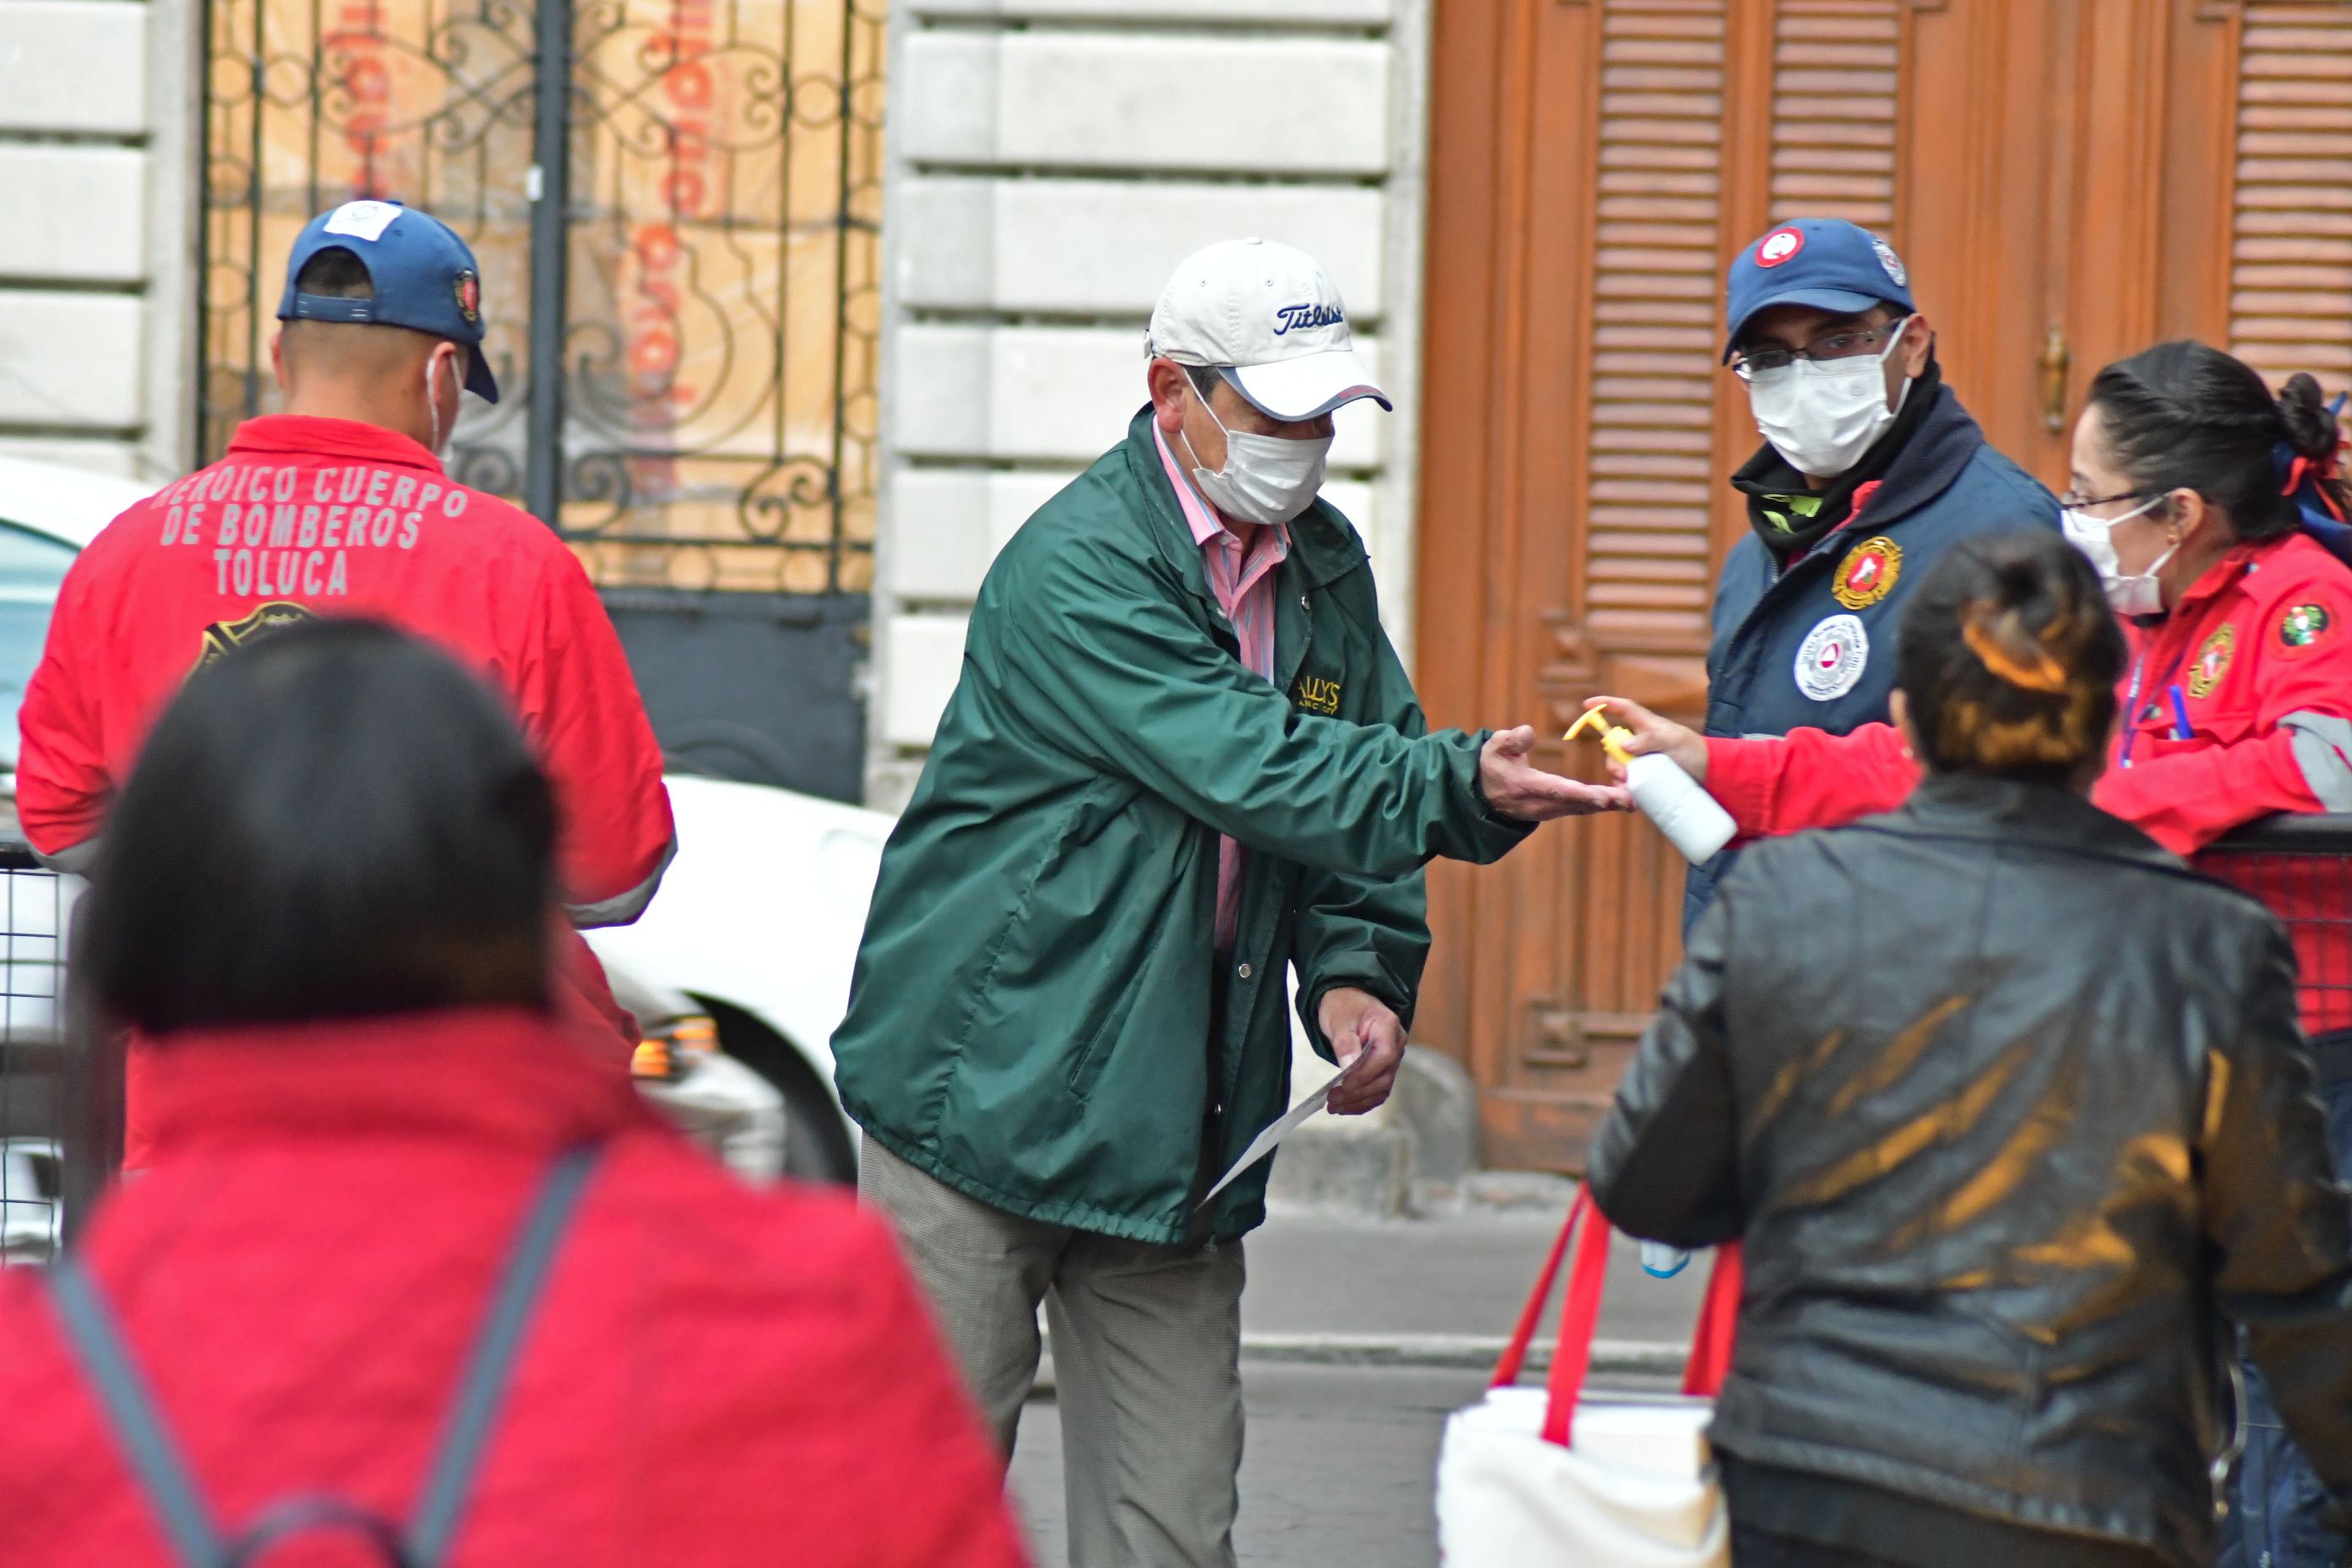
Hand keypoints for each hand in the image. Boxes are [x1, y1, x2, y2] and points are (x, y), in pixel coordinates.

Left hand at [1319, 987, 1405, 1115]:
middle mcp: (1396, 1044)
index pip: (1384, 1056)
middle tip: (1332, 1100)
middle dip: (1358, 1092)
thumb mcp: (1339, 1020)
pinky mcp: (1384, 1069)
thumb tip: (1348, 1068)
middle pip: (1384, 1077)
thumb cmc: (1343, 1006)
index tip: (1343, 1085)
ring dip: (1358, 1101)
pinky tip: (1344, 1107)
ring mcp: (1392, 1058)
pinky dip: (1362, 1102)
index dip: (1365, 1074)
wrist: (1348, 1001)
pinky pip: (1377, 1090)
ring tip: (1334, 1107)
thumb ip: (1345, 1043)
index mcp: (1388, 1025)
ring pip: (1381, 1088)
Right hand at [1479, 726, 1631, 821]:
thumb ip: (1510, 741)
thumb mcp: (1494, 749)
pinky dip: (1601, 804)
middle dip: (1604, 802)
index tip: (1603, 796)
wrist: (1484, 795)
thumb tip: (1528, 733)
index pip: (1558, 791)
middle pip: (1578, 804)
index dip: (1581, 794)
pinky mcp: (1558, 809)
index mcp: (1528, 787)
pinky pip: (1582, 807)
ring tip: (1634, 800)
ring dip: (1608, 805)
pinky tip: (1622, 800)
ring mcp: (1550, 809)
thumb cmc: (1492, 767)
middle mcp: (1542, 804)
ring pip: (1583, 808)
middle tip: (1631, 800)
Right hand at [1579, 696, 1707, 783]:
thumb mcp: (1674, 742)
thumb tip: (1623, 745)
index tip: (1586, 704)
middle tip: (1623, 775)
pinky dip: (1625, 791)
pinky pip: (1628, 783)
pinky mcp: (1647, 778)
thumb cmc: (1695, 752)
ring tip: (1629, 790)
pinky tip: (1630, 799)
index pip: (1623, 709)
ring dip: (1619, 778)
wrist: (1711, 776)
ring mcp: (1643, 760)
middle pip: (1614, 746)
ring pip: (1619, 767)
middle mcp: (1641, 742)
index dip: (1604, 704)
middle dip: (1613, 760)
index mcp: (1646, 726)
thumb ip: (1650, 740)